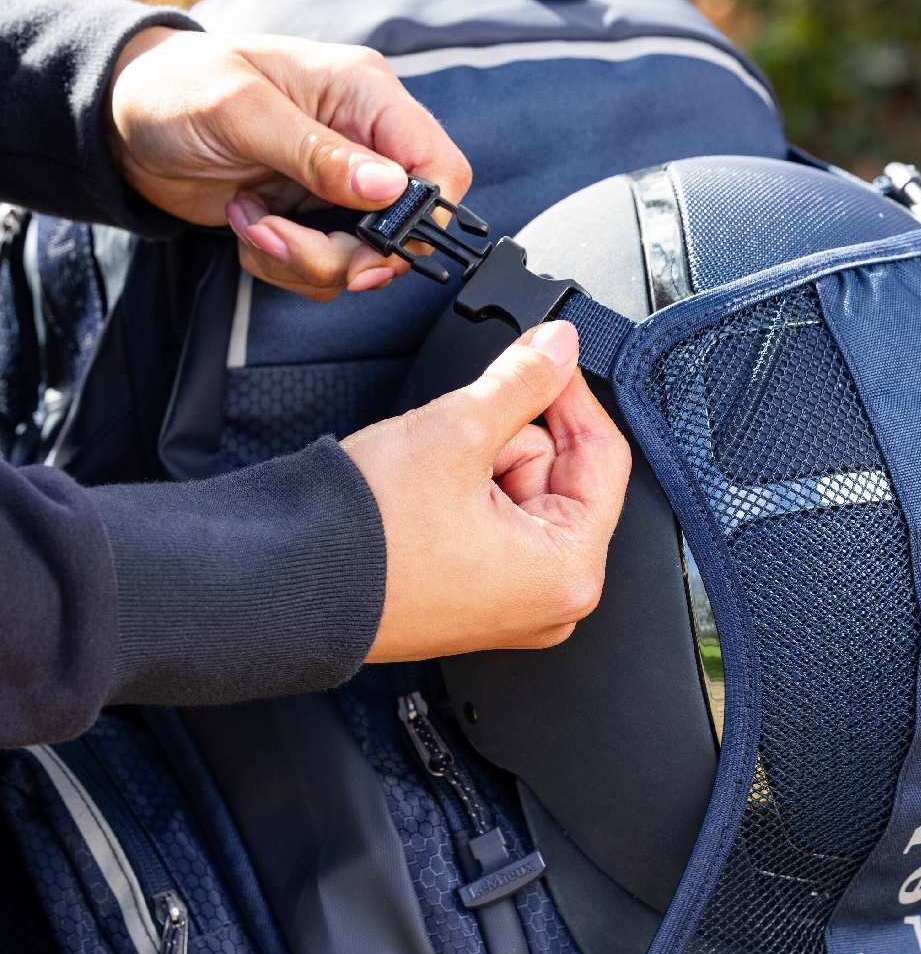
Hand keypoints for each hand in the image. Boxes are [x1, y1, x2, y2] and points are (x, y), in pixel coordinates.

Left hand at [106, 27, 470, 299]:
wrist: (125, 124)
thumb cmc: (177, 90)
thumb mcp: (244, 113)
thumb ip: (318, 153)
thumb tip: (388, 188)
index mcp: (364, 96)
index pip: (439, 166)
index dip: (424, 219)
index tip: (374, 247)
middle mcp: (361, 143)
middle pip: (402, 232)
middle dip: (343, 254)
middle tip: (284, 239)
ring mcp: (337, 187)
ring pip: (360, 262)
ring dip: (301, 261)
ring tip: (250, 220)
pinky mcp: (311, 221)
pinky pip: (322, 273)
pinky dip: (280, 265)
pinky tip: (247, 221)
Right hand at [343, 321, 631, 662]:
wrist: (284, 585)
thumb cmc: (362, 542)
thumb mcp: (456, 431)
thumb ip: (523, 380)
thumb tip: (559, 348)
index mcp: (568, 573)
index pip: (604, 456)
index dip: (570, 393)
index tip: (546, 354)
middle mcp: (550, 602)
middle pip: (561, 475)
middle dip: (510, 440)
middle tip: (460, 440)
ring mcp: (511, 605)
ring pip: (523, 493)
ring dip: (480, 465)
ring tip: (430, 480)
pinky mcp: (475, 598)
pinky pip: (494, 523)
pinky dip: (464, 493)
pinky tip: (426, 498)